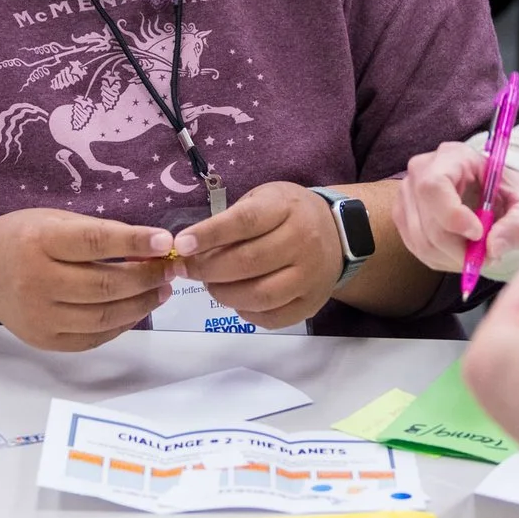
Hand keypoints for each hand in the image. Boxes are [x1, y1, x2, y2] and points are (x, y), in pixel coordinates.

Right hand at [0, 208, 172, 352]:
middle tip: (170, 269)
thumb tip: (151, 247)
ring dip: (141, 304)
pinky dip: (121, 324)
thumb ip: (99, 233)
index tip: (165, 241)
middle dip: (146, 278)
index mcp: (38, 242)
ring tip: (161, 290)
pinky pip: (93, 338)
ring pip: (103, 316)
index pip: (94, 242)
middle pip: (104, 285)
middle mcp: (35, 281)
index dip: (133, 242)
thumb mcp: (56, 220)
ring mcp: (38, 316)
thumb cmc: (25, 237)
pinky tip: (136, 309)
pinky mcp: (43, 340)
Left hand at [175, 183, 341, 329]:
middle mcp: (303, 242)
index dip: (209, 235)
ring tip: (211, 284)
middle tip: (186, 269)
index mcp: (286, 209)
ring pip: (260, 295)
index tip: (180, 245)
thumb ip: (231, 221)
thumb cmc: (287, 213)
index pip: (245, 222)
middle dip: (207, 269)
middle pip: (248, 262)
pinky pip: (272, 317)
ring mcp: (310, 276)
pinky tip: (235, 298)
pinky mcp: (311, 303)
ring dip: (224, 294)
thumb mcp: (262, 200)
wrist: (338, 233)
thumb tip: (191, 249)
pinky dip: (245, 311)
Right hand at [399, 141, 518, 272]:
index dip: (452, 216)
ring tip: (478, 252)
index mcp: (451, 156)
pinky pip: (419, 249)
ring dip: (453, 257)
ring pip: (423, 241)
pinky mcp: (403, 217)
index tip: (479, 234)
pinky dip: (443, 259)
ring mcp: (407, 195)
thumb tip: (493, 248)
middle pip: (429, 221)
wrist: (494, 192)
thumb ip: (518, 224)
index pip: (434, 186)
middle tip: (487, 255)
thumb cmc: (508, 192)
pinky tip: (462, 252)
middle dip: (460, 248)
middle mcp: (421, 172)